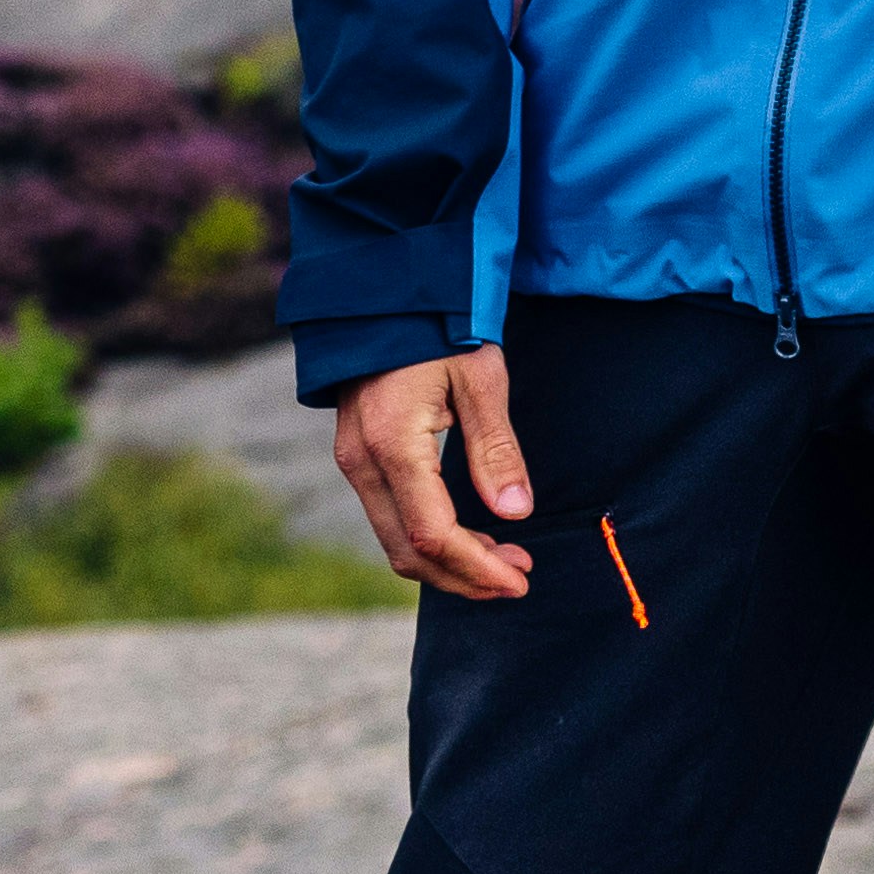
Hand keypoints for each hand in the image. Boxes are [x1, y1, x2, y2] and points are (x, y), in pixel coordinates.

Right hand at [328, 347, 532, 596]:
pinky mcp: (357, 457)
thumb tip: (516, 513)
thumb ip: (496, 450)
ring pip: (396, 541)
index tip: (520, 581)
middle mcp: (362, 461)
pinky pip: (390, 518)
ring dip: (449, 562)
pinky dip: (431, 539)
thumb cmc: (441, 326)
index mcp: (393, 444)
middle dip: (465, 576)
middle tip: (520, 575)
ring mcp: (353, 461)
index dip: (478, 568)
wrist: (386, 293)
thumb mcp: (481, 378)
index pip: (434, 534)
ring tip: (504, 559)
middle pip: (409, 551)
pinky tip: (472, 536)